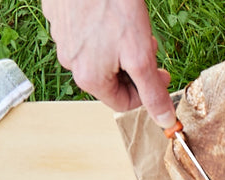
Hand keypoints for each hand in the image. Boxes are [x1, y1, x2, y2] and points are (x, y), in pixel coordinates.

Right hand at [42, 0, 175, 126]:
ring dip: (118, 47)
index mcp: (89, 78)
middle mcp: (70, 63)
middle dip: (132, 66)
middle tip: (147, 42)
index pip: (122, 103)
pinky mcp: (58, 16)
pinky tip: (110, 10)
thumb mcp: (140, 55)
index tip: (161, 72)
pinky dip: (101, 27)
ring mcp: (61, 38)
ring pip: (98, 55)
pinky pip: (84, 32)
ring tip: (129, 22)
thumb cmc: (114, 5)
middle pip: (110, 79)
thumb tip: (165, 122)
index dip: (146, 91)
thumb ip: (152, 91)